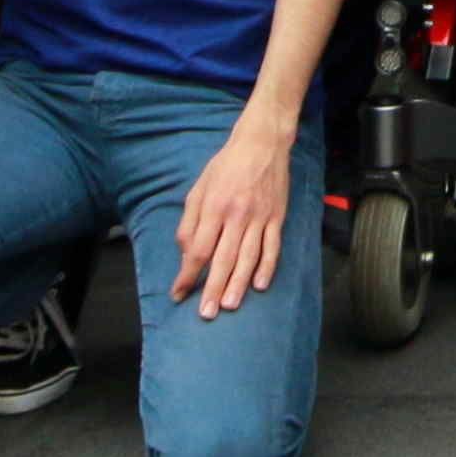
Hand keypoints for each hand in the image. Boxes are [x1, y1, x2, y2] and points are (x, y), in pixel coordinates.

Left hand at [170, 111, 297, 316]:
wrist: (262, 143)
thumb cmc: (226, 166)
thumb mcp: (199, 188)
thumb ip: (190, 222)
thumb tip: (187, 253)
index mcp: (214, 207)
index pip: (199, 249)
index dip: (187, 274)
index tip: (178, 293)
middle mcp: (237, 215)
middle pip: (223, 258)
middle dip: (213, 288)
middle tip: (206, 313)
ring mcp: (260, 217)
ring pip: (248, 257)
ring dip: (238, 284)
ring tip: (229, 306)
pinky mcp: (277, 218)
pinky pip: (272, 247)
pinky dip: (267, 267)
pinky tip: (259, 286)